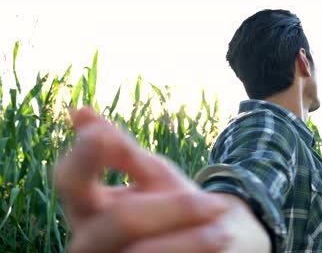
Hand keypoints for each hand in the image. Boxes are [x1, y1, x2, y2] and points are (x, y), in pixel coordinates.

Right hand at [55, 107, 232, 251]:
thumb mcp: (152, 173)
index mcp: (88, 206)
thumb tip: (80, 111)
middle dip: (175, 209)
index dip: (84, 157)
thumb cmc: (171, 202)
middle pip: (121, 220)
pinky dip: (194, 249)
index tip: (102, 135)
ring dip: (192, 237)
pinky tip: (218, 240)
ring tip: (224, 230)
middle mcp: (89, 240)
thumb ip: (122, 150)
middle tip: (216, 204)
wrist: (204, 240)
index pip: (70, 180)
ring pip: (142, 251)